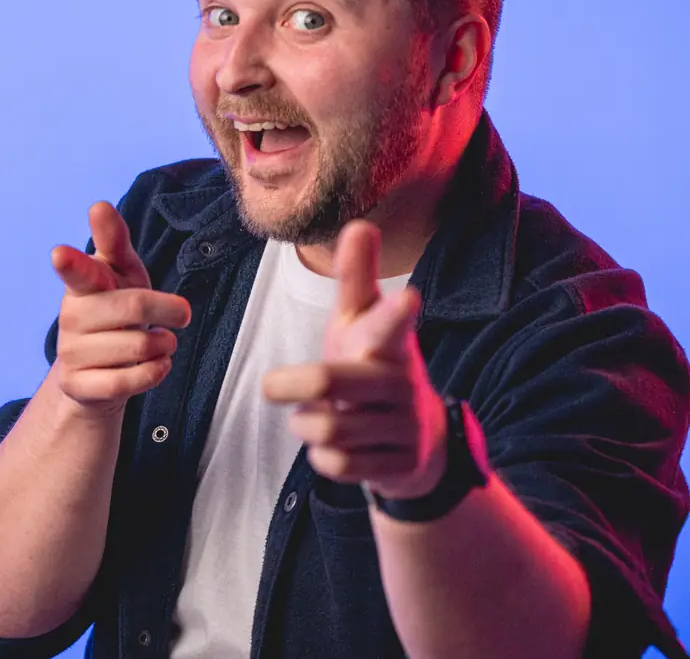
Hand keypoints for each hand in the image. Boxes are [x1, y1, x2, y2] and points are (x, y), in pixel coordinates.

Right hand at [49, 201, 191, 418]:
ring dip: (164, 344)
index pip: (78, 270)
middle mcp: (71, 316)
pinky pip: (129, 381)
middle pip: (134, 305)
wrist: (98, 369)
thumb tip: (98, 206)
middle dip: (168, 310)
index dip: (71, 263)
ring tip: (161, 342)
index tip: (60, 253)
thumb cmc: (116, 308)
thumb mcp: (121, 272)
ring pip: (138, 346)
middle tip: (182, 314)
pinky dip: (154, 372)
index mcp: (82, 284)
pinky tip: (156, 364)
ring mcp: (71, 353)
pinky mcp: (78, 386)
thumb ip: (114, 240)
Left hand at [262, 220, 447, 499]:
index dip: (396, 312)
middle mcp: (403, 382)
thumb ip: (356, 278)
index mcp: (391, 342)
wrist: (420, 441)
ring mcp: (406, 425)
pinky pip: (339, 464)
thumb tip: (359, 223)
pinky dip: (322, 457)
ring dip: (305, 425)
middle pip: (334, 381)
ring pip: (330, 429)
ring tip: (310, 419)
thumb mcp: (362, 323)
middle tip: (269, 385)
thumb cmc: (374, 367)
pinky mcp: (401, 465)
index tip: (408, 297)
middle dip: (294, 385)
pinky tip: (333, 449)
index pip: (390, 324)